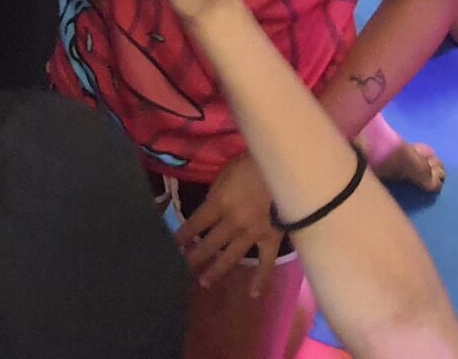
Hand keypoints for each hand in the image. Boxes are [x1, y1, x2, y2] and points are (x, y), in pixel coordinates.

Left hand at [177, 153, 279, 294]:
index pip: (195, 224)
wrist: (285, 167)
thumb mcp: (226, 173)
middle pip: (209, 243)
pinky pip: (266, 262)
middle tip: (182, 268)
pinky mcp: (272, 238)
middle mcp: (232, 222)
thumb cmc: (252, 163)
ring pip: (231, 256)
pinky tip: (252, 293)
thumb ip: (217, 194)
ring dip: (217, 270)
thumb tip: (208, 210)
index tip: (172, 246)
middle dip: (194, 256)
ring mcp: (253, 233)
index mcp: (219, 203)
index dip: (183, 236)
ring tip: (204, 282)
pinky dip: (260, 278)